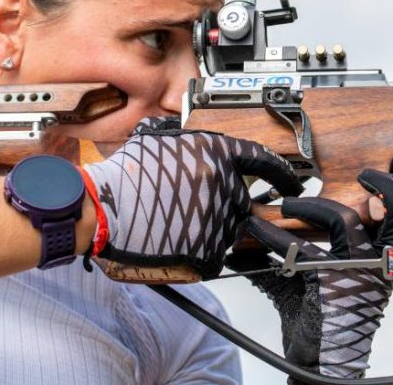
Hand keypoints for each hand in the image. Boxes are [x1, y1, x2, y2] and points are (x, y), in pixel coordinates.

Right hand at [81, 117, 303, 278]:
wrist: (101, 212)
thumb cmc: (124, 177)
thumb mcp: (159, 139)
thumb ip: (188, 139)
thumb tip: (196, 139)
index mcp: (217, 154)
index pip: (264, 162)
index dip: (281, 173)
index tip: (291, 182)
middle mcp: (225, 186)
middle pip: (242, 200)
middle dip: (224, 205)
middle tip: (193, 208)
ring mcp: (219, 221)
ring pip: (228, 228)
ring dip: (209, 228)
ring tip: (174, 223)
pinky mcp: (209, 252)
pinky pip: (214, 254)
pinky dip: (198, 250)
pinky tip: (174, 241)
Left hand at [226, 170, 392, 381]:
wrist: (319, 363)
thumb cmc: (324, 323)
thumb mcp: (320, 284)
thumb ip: (298, 256)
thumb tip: (256, 239)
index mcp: (383, 265)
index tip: (377, 183)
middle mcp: (377, 267)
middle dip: (386, 189)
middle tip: (364, 176)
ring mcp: (356, 272)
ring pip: (344, 220)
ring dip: (311, 205)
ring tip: (288, 204)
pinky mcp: (329, 282)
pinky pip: (301, 248)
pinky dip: (273, 236)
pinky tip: (256, 233)